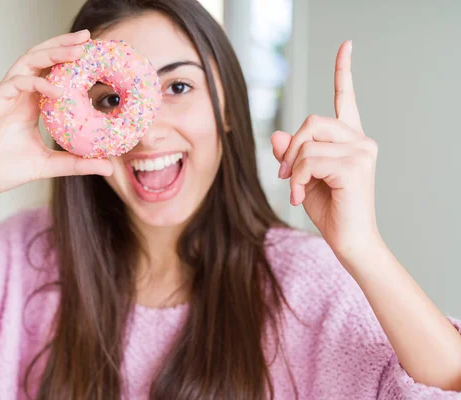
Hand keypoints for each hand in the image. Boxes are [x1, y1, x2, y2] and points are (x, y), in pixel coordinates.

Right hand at [0, 29, 112, 210]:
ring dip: (53, 53)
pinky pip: (16, 83)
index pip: (52, 72)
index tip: (95, 55)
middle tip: (88, 38)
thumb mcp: (48, 165)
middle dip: (64, 45)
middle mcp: (18, 93)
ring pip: (28, 62)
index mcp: (30, 103)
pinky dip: (37, 83)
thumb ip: (77, 163)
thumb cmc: (2, 170)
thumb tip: (109, 166)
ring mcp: (4, 94)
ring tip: (77, 50)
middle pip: (41, 58)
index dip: (71, 61)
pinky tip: (57, 90)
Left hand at [270, 41, 381, 259]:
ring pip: (307, 142)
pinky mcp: (355, 166)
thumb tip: (277, 136)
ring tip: (294, 190)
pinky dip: (297, 178)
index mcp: (349, 139)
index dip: (343, 71)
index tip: (346, 45)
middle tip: (284, 174)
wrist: (348, 242)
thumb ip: (291, 155)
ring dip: (292, 168)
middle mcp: (360, 140)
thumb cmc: (329, 210)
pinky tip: (298, 195)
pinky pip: (310, 159)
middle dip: (290, 148)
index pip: (345, 98)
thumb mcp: (301, 178)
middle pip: (312, 121)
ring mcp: (362, 151)